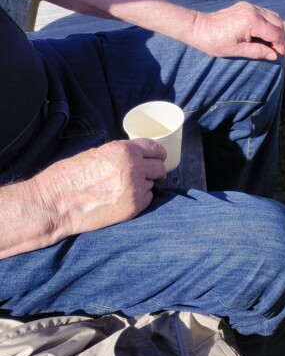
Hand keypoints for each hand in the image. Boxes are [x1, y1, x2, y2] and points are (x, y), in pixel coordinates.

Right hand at [34, 140, 166, 236]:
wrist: (55, 203)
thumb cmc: (70, 177)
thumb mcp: (98, 154)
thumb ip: (122, 154)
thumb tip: (140, 156)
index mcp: (124, 150)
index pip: (155, 148)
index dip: (158, 154)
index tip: (158, 158)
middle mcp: (133, 167)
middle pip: (159, 167)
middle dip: (154, 170)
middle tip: (147, 175)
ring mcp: (135, 188)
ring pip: (152, 183)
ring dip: (144, 185)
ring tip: (124, 188)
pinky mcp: (134, 207)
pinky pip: (148, 198)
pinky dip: (140, 198)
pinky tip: (123, 199)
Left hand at [187, 2, 284, 59]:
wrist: (199, 28)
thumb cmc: (215, 41)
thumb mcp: (237, 51)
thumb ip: (258, 52)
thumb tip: (274, 55)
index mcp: (252, 21)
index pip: (275, 33)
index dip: (280, 45)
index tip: (280, 54)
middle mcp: (253, 11)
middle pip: (278, 22)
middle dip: (280, 37)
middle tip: (276, 49)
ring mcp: (249, 6)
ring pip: (273, 16)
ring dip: (275, 29)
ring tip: (270, 42)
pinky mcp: (246, 6)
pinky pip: (264, 13)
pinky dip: (268, 23)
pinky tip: (262, 34)